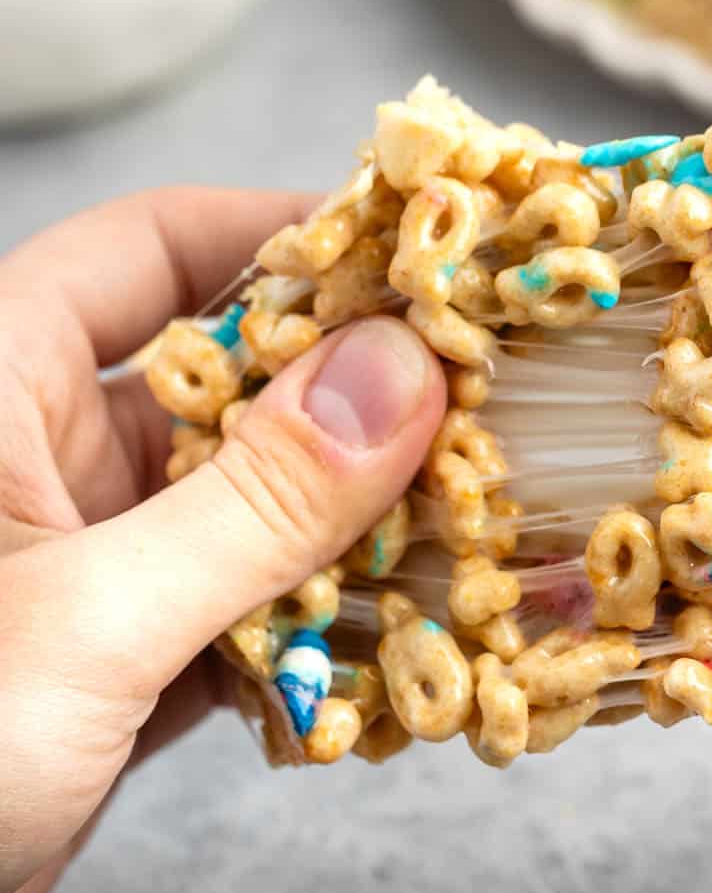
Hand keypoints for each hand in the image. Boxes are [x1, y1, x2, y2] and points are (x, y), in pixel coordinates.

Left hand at [0, 189, 443, 892]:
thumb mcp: (89, 619)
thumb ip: (253, 502)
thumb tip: (401, 376)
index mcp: (0, 390)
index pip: (148, 248)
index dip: (278, 231)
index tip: (412, 252)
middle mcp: (44, 458)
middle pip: (225, 377)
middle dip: (350, 390)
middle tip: (483, 392)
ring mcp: (84, 562)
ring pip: (246, 502)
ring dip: (352, 520)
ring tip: (477, 513)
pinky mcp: (114, 661)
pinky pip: (242, 608)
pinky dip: (318, 623)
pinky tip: (407, 637)